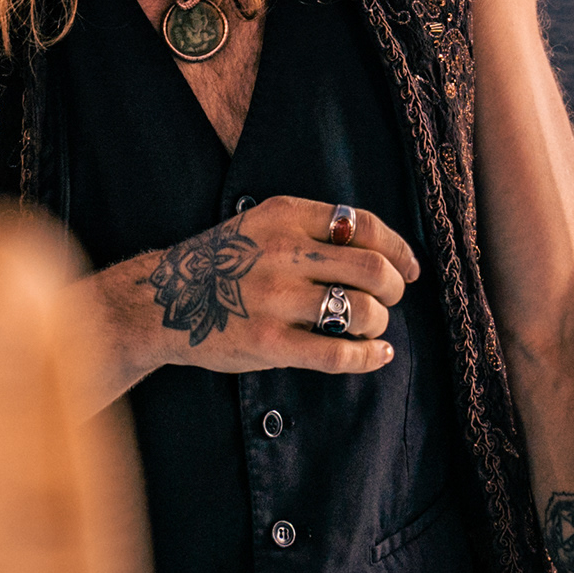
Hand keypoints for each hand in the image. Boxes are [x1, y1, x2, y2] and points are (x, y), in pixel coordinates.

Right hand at [105, 195, 418, 377]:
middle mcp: (283, 253)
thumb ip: (312, 230)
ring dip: (378, 322)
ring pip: (361, 311)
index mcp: (285, 216)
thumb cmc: (222, 263)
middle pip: (372, 269)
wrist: (163, 301)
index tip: (410, 267)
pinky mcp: (270, 343)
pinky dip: (369, 356)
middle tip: (390, 298)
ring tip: (371, 326)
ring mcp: (276, 299)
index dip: (398, 248)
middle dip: (394, 287)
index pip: (362, 225)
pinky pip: (338, 353)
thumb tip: (381, 251)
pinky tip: (377, 355)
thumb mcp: (262, 225)